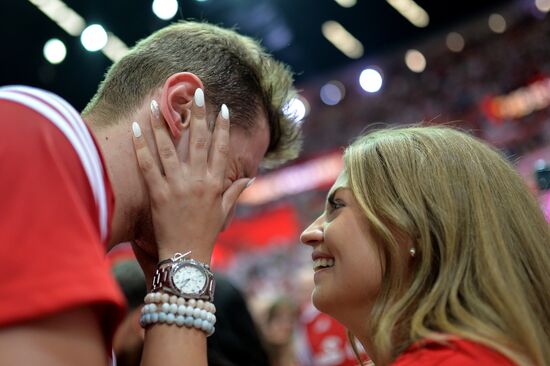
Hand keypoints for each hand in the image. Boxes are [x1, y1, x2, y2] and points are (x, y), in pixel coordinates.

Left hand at [131, 88, 251, 262]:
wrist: (187, 256)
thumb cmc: (206, 234)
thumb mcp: (224, 212)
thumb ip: (235, 192)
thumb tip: (249, 179)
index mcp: (216, 183)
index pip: (221, 149)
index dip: (223, 127)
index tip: (223, 108)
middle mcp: (198, 180)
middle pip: (199, 141)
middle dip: (198, 114)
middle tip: (196, 92)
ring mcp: (177, 185)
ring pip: (169, 148)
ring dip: (163, 123)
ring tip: (157, 102)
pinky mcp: (158, 193)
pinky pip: (148, 165)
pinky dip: (142, 146)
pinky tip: (137, 128)